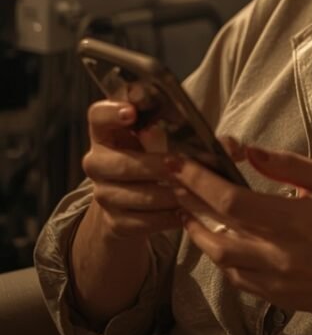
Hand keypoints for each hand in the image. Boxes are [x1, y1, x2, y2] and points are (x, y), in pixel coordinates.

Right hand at [81, 100, 180, 239]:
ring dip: (166, 195)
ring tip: (192, 191)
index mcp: (104, 133)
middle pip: (122, 165)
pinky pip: (141, 222)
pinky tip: (184, 213)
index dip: (111, 113)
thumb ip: (158, 119)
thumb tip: (181, 111)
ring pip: (135, 197)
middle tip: (181, 165)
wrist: (130, 198)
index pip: (98, 116)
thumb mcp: (149, 133)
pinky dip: (165, 218)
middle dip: (156, 166)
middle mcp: (96, 163)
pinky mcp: (113, 222)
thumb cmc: (147, 153)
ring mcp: (102, 194)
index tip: (132, 112)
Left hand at [169, 145, 311, 322]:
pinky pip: (234, 276)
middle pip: (217, 228)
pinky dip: (219, 255)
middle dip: (189, 200)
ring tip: (186, 209)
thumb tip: (252, 151)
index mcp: (293, 219)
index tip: (180, 163)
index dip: (200, 181)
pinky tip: (215, 238)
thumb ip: (290, 166)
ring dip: (197, 231)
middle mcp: (278, 252)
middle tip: (172, 180)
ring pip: (219, 256)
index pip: (232, 200)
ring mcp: (273, 279)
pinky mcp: (272, 297)